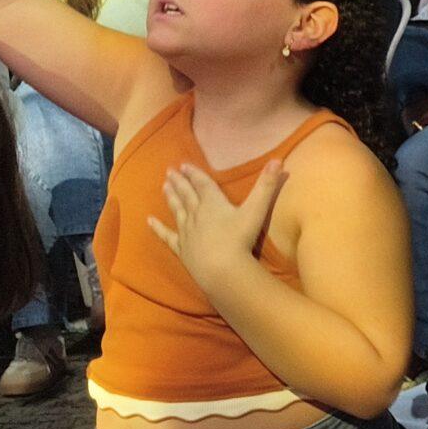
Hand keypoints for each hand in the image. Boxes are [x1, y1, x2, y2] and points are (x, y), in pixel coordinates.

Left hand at [149, 162, 286, 295]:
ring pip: (177, 211)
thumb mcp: (257, 210)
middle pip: (187, 195)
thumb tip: (278, 160)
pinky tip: (149, 221)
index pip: (203, 184)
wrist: (221, 268)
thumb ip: (267, 185)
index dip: (194, 174)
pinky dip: (158, 228)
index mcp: (213, 203)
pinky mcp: (182, 248)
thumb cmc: (240, 238)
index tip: (184, 165)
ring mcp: (186, 232)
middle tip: (169, 171)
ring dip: (171, 198)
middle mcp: (196, 214)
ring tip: (164, 187)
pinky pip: (167, 236)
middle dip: (179, 182)